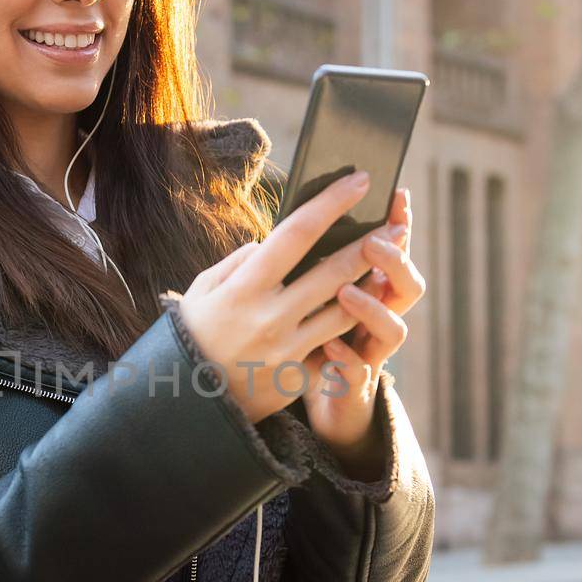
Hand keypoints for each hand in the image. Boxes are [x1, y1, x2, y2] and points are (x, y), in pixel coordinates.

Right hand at [176, 170, 408, 424]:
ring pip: (345, 312)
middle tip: (394, 228)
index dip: (331, 204)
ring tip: (389, 269)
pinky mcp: (297, 377)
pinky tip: (367, 312)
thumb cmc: (195, 334)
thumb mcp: (204, 290)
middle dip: (370, 246)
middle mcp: (269, 317)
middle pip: (334, 272)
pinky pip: (333, 348)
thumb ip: (238, 262)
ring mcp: (286, 350)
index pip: (297, 234)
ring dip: (372, 288)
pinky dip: (351, 328)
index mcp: (243, 287)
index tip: (358, 181)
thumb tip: (270, 243)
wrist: (187, 401)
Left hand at [300, 186, 425, 468]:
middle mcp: (379, 318)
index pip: (392, 252)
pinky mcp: (354, 386)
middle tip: (375, 240)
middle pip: (406, 285)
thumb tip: (296, 219)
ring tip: (345, 292)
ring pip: (394, 329)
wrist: (313, 399)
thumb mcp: (306, 295)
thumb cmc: (308, 336)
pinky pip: (359, 372)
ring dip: (373, 308)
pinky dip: (347, 358)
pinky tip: (331, 346)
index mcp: (369, 290)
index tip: (397, 195)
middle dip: (395, 260)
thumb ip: (309, 264)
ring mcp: (371, 353)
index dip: (399, 225)